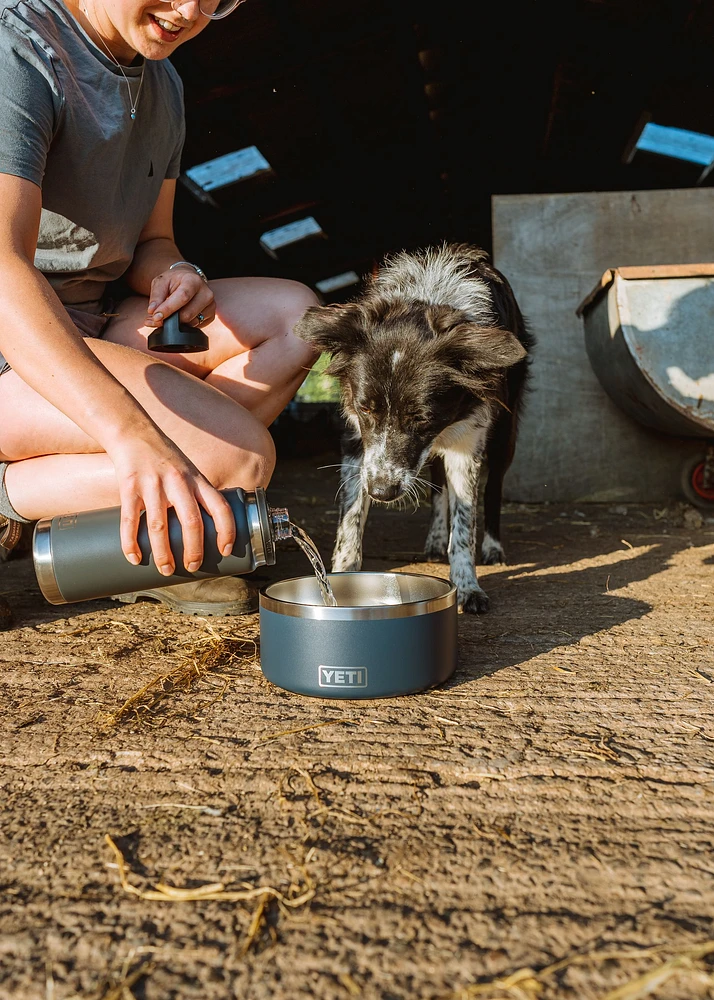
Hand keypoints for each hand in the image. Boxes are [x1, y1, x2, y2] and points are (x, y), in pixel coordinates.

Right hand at [109, 432, 235, 575]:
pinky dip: (131, 543)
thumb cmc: (164, 456)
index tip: (225, 550)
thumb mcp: (189, 470)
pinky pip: (130, 521)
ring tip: (166, 569)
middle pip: (192, 522)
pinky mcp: (129, 488)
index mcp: (197, 479)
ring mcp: (152, 485)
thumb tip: (205, 530)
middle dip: (194, 550)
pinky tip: (134, 558)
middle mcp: (178, 482)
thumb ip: (197, 495)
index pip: (220, 507)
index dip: (227, 531)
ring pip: (159, 527)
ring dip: (163, 553)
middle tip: (193, 566)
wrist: (133, 433)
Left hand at [145, 266, 215, 329]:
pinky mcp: (211, 316)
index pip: (182, 297)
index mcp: (193, 281)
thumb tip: (152, 312)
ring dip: (176, 324)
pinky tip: (180, 315)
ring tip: (168, 315)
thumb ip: (156, 296)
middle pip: (187, 314)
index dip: (168, 309)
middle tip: (157, 318)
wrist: (188, 278)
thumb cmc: (174, 280)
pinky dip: (185, 325)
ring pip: (191, 323)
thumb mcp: (161, 282)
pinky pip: (195, 326)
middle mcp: (206, 293)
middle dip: (170, 319)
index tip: (156, 316)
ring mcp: (211, 306)